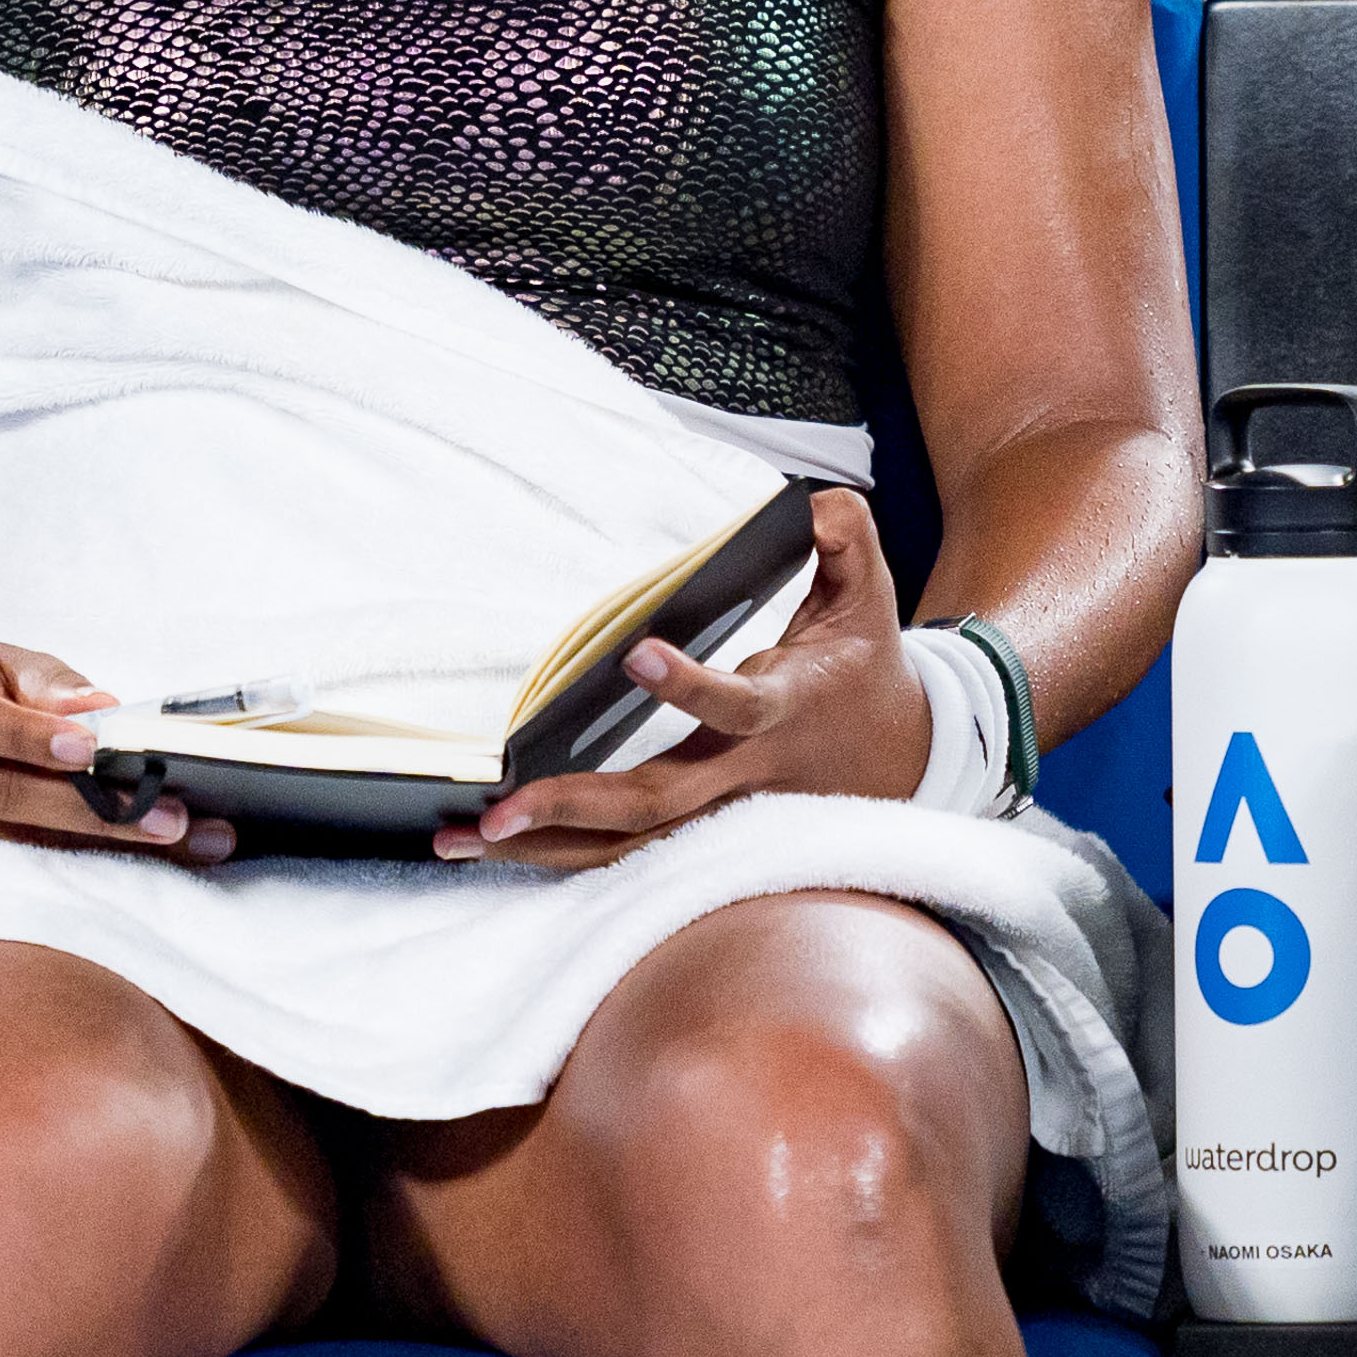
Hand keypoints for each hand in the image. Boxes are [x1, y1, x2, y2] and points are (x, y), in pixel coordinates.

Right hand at [0, 635, 234, 861]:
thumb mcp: (2, 662)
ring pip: (7, 843)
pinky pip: (5, 866)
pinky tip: (133, 866)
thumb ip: (51, 686)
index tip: (94, 751)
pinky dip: (72, 867)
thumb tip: (103, 712)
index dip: (29, 738)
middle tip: (171, 819)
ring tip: (176, 845)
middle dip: (89, 809)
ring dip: (97, 848)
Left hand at [456, 488, 928, 870]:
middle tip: (497, 807)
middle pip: (655, 806)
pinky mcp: (694, 830)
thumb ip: (844, 534)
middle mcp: (740, 774)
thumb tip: (804, 504)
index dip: (688, 685)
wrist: (898, 756)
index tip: (636, 651)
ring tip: (459, 837)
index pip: (735, 705)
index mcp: (782, 712)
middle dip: (573, 807)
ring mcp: (715, 814)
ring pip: (626, 846)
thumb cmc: (862, 667)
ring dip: (541, 847)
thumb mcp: (867, 590)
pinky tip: (486, 844)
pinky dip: (553, 852)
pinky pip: (620, 852)